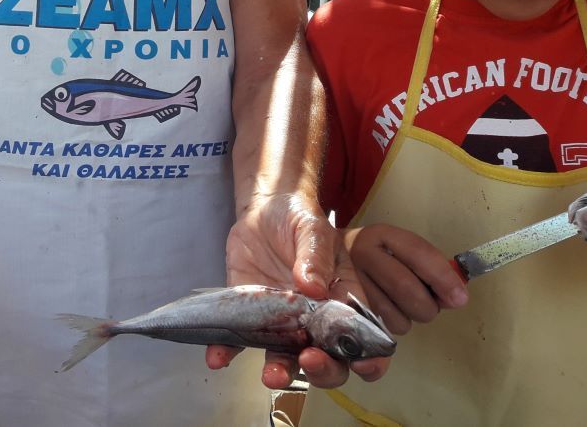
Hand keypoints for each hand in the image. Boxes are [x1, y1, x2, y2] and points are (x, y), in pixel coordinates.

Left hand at [206, 194, 389, 388]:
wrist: (262, 210)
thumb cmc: (298, 218)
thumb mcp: (312, 230)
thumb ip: (316, 256)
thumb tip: (314, 286)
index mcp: (341, 301)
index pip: (361, 339)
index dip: (368, 359)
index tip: (361, 364)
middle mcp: (314, 320)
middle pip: (328, 359)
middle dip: (323, 370)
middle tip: (309, 359)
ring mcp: (281, 321)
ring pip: (285, 358)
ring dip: (280, 372)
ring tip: (270, 376)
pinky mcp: (249, 316)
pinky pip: (238, 340)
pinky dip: (227, 351)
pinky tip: (218, 358)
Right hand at [346, 223, 467, 334]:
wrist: (330, 261)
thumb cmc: (379, 258)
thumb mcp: (402, 251)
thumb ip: (431, 268)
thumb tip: (456, 297)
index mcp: (380, 234)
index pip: (417, 253)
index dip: (442, 277)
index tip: (460, 298)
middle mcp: (359, 253)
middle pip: (405, 287)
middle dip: (428, 304)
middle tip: (432, 305)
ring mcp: (348, 281)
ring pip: (396, 314)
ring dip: (411, 316)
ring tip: (405, 304)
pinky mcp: (344, 309)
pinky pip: (384, 327)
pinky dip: (396, 323)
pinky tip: (390, 310)